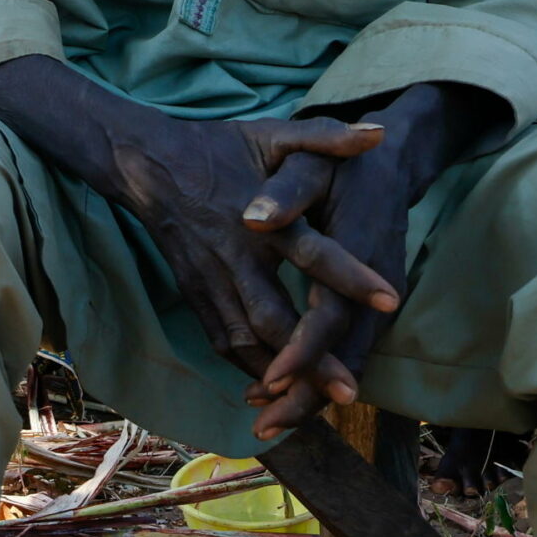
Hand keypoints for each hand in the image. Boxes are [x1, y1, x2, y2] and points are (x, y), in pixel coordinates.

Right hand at [105, 112, 395, 384]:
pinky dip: (248, 368)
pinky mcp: (194, 294)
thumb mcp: (272, 133)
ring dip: (279, 374)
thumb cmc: (218, 147)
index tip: (390, 300)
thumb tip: (379, 134)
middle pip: (273, 318)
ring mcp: (209, 281)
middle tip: (349, 390)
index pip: (311, 252)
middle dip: (310, 358)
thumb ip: (324, 135)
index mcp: (260, 219)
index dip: (349, 276)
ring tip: (317, 403)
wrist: (146, 163)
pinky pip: (222, 341)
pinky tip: (276, 386)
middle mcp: (233, 257)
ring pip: (244, 340)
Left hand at [246, 136, 417, 437]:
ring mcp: (378, 303)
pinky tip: (283, 389)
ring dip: (312, 395)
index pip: (332, 317)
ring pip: (349, 361)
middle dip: (307, 397)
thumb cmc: (342, 162)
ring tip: (267, 423)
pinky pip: (347, 350)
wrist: (390, 160)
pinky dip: (320, 375)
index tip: (270, 379)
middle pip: (346, 357)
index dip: (304, 352)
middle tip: (264, 429)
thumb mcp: (312, 160)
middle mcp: (376, 289)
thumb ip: (287, 191)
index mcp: (360, 253)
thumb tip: (253, 218)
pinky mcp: (370, 309)